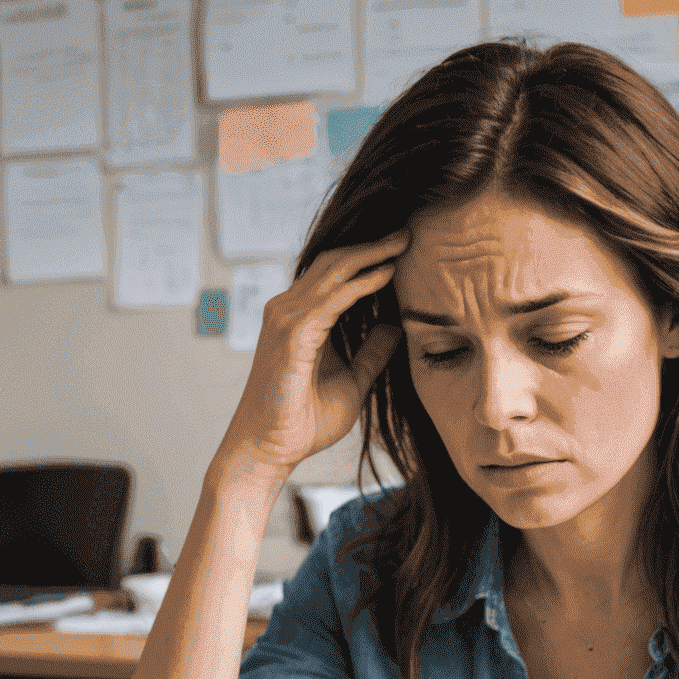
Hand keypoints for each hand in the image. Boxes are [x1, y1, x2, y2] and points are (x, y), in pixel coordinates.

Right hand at [219, 231, 407, 482]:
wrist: (268, 449)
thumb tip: (395, 327)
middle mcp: (288, 309)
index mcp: (301, 318)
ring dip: (371, 253)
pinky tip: (388, 272)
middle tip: (409, 229)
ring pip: (333, 270)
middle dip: (373, 243)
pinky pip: (333, 297)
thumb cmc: (303, 422)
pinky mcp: (291, 332)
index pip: (337, 274)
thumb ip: (371, 354)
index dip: (370, 257)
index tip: (404, 247)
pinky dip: (362, 282)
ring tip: (404, 239)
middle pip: (335, 261)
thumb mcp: (353, 382)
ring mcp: (285, 317)